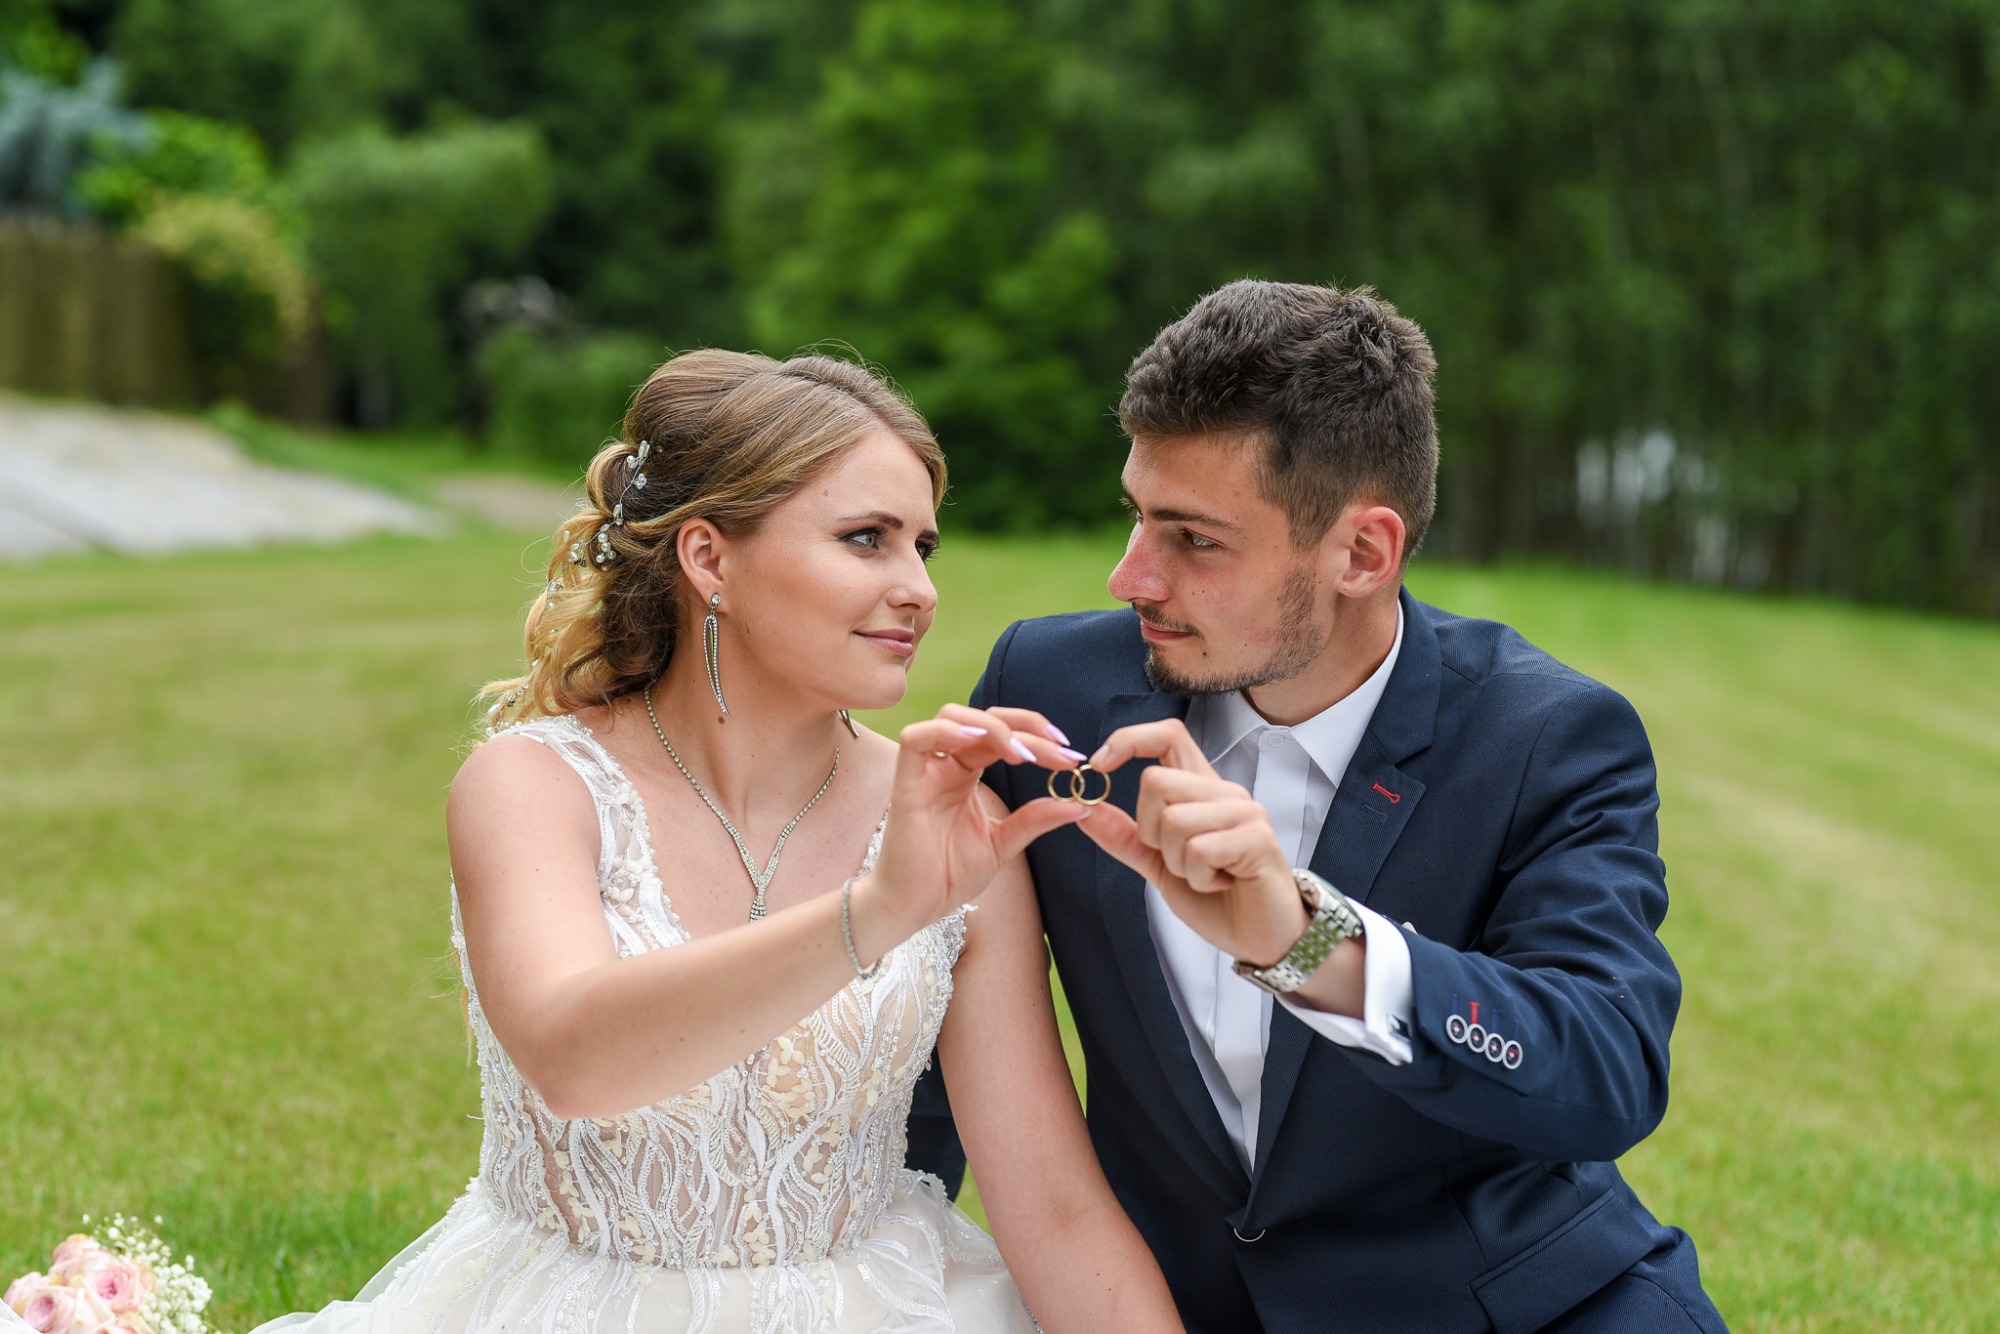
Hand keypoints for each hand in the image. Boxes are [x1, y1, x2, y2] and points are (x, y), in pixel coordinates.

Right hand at [855, 704, 1086, 947]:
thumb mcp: (1004, 843)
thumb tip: (1080, 805)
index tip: (1071, 754)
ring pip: (951, 717)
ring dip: (993, 727)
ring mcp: (925, 771)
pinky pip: (915, 739)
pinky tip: (977, 740)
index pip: (1003, 736)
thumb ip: (1035, 819)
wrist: (917, 907)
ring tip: (1023, 753)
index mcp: (967, 773)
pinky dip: (945, 731)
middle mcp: (946, 765)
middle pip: (984, 719)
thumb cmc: (951, 874)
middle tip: (1059, 749)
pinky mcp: (905, 784)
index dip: (1037, 735)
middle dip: (1025, 726)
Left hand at [1077, 718, 1309, 967]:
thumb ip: (1125, 837)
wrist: (1262, 938)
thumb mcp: (1160, 866)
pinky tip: (1222, 884)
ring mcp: (1245, 813)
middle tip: (1180, 861)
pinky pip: (1199, 850)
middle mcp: (1226, 793)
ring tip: (1206, 876)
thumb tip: (1083, 808)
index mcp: (1202, 791)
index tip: (1100, 765)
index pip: (1167, 735)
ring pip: (1173, 820)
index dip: (1129, 740)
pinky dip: (1199, 879)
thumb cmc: (1218, 899)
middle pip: (1155, 782)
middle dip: (1151, 833)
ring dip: (1177, 863)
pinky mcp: (1259, 840)